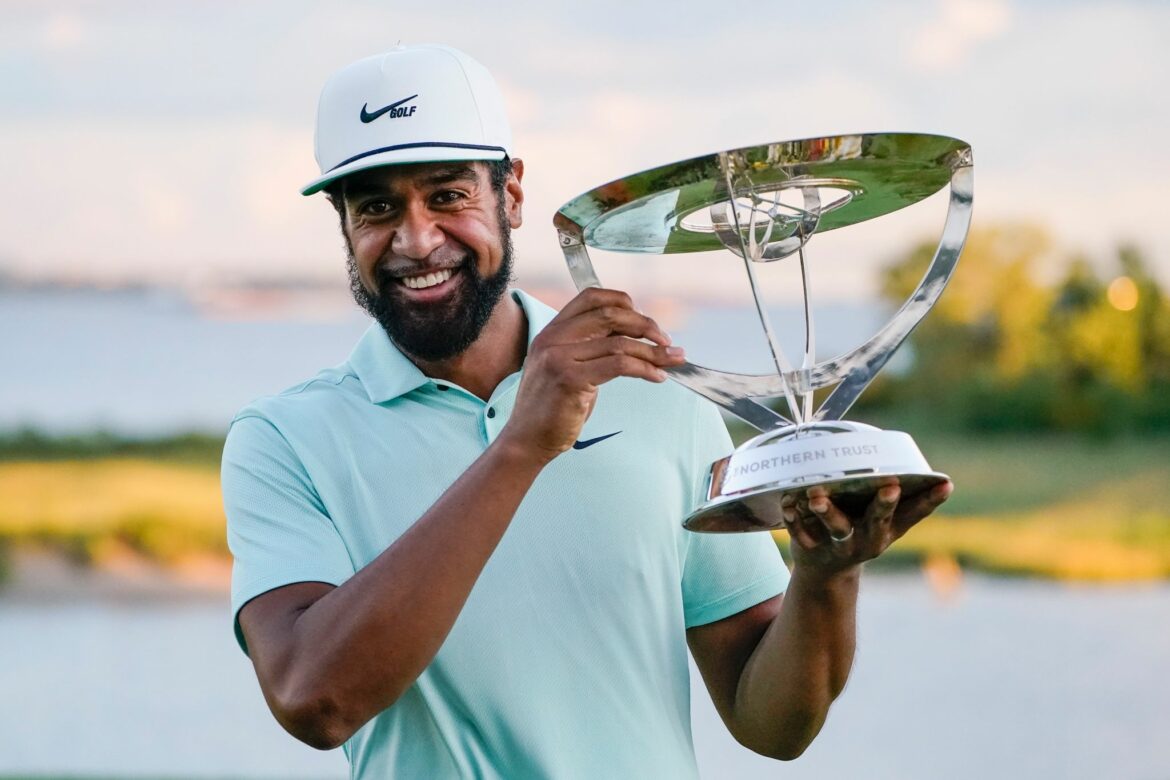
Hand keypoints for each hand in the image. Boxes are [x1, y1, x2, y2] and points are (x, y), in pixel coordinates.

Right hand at [500, 287, 685, 463]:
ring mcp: (558, 357)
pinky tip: (656, 377)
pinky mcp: (570, 379)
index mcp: (551, 331)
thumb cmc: (552, 409)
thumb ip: (590, 349)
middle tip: (667, 341)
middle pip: (610, 315)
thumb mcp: (567, 368)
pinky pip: (619, 365)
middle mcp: (552, 338)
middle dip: (646, 325)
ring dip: (653, 351)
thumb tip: (635, 336)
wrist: (526, 440)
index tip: (646, 319)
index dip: (624, 302)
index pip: (591, 297)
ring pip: (619, 343)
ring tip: (673, 360)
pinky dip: (645, 368)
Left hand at [782, 478, 952, 576]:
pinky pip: (801, 532)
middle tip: (890, 486)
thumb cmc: (860, 533)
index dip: (930, 500)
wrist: (825, 575)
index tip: (945, 483)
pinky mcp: (811, 547)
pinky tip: (787, 501)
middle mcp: (868, 539)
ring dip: (828, 510)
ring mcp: (839, 545)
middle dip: (884, 504)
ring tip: (818, 495)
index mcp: (888, 530)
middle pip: (878, 520)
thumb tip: (940, 480)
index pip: (914, 513)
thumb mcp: (886, 525)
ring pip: (836, 527)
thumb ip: (904, 504)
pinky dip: (794, 517)